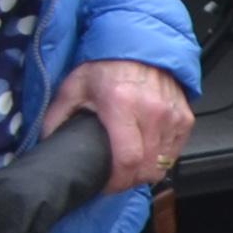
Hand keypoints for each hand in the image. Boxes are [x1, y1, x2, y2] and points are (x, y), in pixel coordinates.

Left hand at [41, 58, 191, 192]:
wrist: (138, 46)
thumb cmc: (105, 67)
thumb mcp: (72, 88)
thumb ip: (56, 118)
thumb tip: (47, 146)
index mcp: (122, 105)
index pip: (128, 159)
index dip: (117, 182)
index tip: (105, 186)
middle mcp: (152, 111)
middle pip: (148, 166)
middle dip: (130, 181)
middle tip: (114, 180)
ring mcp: (172, 115)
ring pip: (163, 162)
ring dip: (146, 171)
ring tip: (130, 167)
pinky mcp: (185, 117)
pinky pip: (175, 150)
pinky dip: (162, 158)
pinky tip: (147, 154)